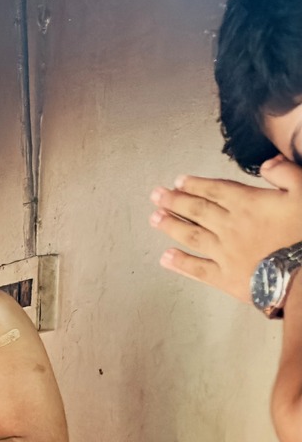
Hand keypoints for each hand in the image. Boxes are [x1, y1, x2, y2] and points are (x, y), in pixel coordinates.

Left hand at [153, 160, 301, 304]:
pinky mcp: (225, 277)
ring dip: (171, 226)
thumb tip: (268, 163)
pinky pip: (197, 268)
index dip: (195, 185)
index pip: (215, 190)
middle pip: (197, 210)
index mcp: (248, 204)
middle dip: (175, 201)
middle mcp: (230, 226)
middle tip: (156, 195)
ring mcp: (224, 252)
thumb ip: (286, 173)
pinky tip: (166, 257)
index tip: (178, 181)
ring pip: (192, 235)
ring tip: (154, 218)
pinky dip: (180, 263)